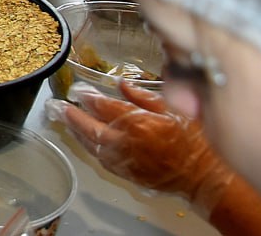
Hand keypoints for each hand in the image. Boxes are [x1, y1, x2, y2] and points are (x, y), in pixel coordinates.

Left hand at [45, 81, 233, 213]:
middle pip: (88, 127)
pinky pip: (100, 158)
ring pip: (90, 144)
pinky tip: (84, 139)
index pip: (102, 106)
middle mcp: (124, 142)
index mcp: (136, 123)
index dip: (87, 97)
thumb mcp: (173, 109)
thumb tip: (121, 84)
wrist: (205, 176)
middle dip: (70, 115)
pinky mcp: (126, 173)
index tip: (78, 90)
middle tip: (56, 106)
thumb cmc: (194, 141)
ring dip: (75, 131)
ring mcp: (123, 160)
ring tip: (63, 120)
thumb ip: (143, 96)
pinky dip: (89, 146)